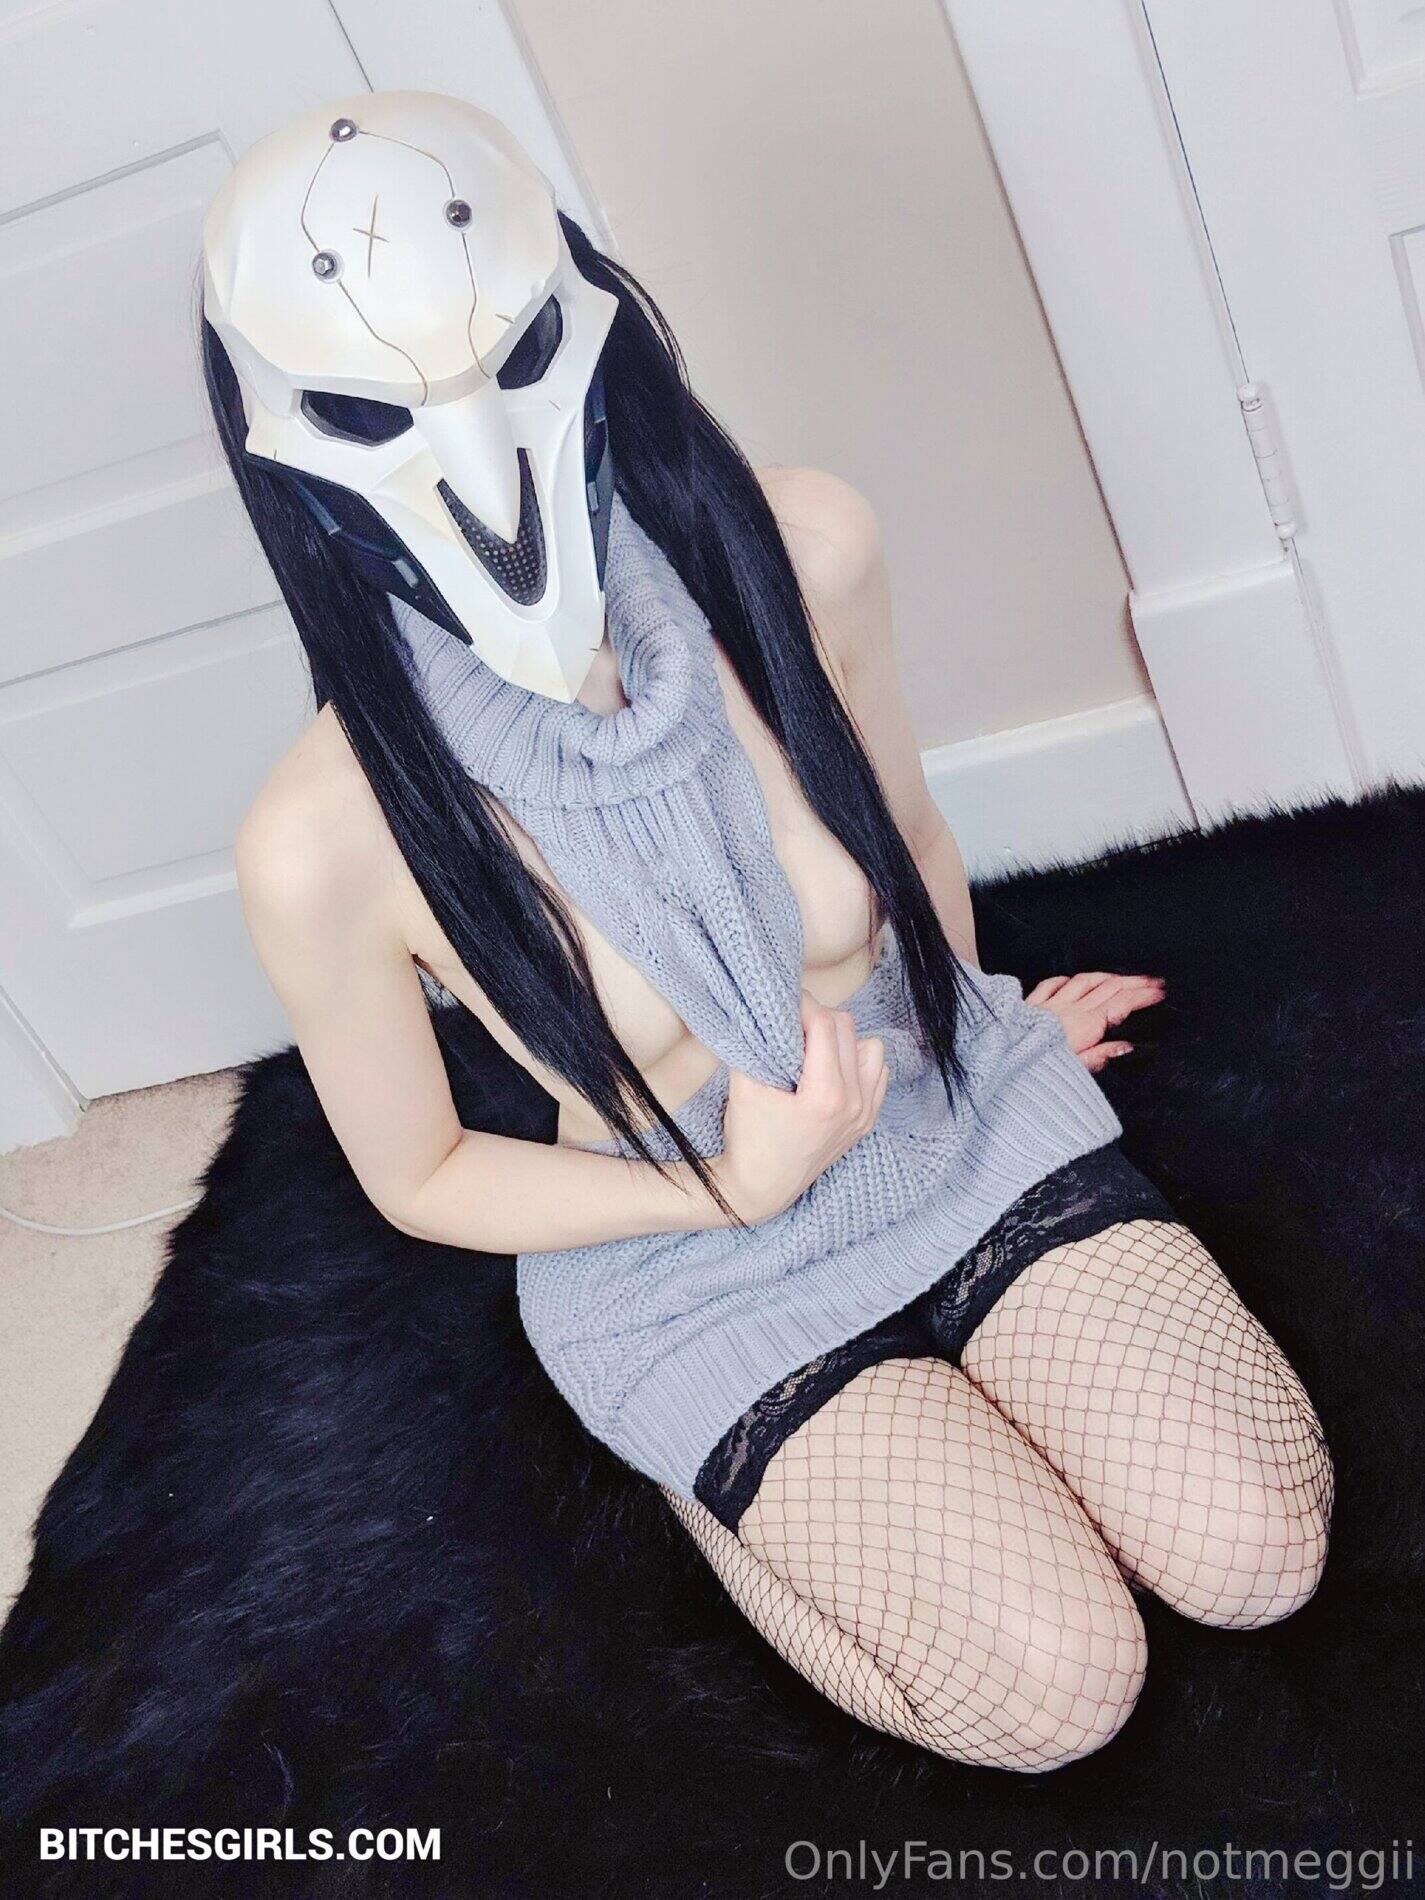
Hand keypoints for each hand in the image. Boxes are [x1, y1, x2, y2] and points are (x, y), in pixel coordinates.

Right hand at [714, 993, 888, 1223]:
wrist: (760, 1187)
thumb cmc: (748, 1138)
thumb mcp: (744, 1085)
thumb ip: (760, 1043)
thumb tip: (771, 1009)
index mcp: (826, 1096)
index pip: (825, 1026)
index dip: (804, 1004)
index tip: (786, 1001)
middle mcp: (854, 1104)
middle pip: (848, 1029)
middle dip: (819, 1017)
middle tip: (793, 1022)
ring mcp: (865, 1114)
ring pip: (870, 1047)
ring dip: (843, 1039)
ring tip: (814, 1048)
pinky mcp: (867, 1121)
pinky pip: (877, 1073)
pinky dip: (857, 1062)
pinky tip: (830, 1069)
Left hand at [1025, 970, 1165, 1072]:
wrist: (1000, 1061)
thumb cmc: (1036, 1069)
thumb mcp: (1076, 1069)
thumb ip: (1101, 1055)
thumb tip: (1126, 1046)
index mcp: (1085, 1026)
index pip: (1121, 1004)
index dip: (1142, 996)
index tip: (1159, 992)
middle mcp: (1069, 1010)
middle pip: (1108, 987)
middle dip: (1134, 981)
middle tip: (1152, 980)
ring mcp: (1050, 1005)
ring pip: (1083, 981)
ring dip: (1106, 976)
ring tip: (1121, 977)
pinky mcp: (1031, 1006)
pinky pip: (1051, 984)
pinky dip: (1066, 980)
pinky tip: (1071, 980)